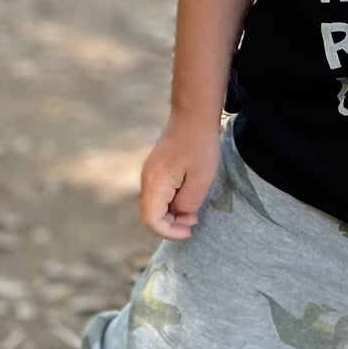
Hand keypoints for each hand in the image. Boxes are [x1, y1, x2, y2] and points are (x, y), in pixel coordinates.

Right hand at [138, 116, 221, 239]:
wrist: (194, 116)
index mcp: (155, 184)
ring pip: (155, 206)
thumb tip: (179, 215)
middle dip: (172, 224)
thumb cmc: (199, 146)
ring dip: (173, 214)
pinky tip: (189, 197)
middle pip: (151, 215)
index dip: (170, 232)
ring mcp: (149, 174)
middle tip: (194, 221)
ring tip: (194, 211)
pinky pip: (159, 195)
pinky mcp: (156, 170)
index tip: (190, 230)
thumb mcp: (201, 180)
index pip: (152, 221)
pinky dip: (172, 202)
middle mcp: (146, 181)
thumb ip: (188, 204)